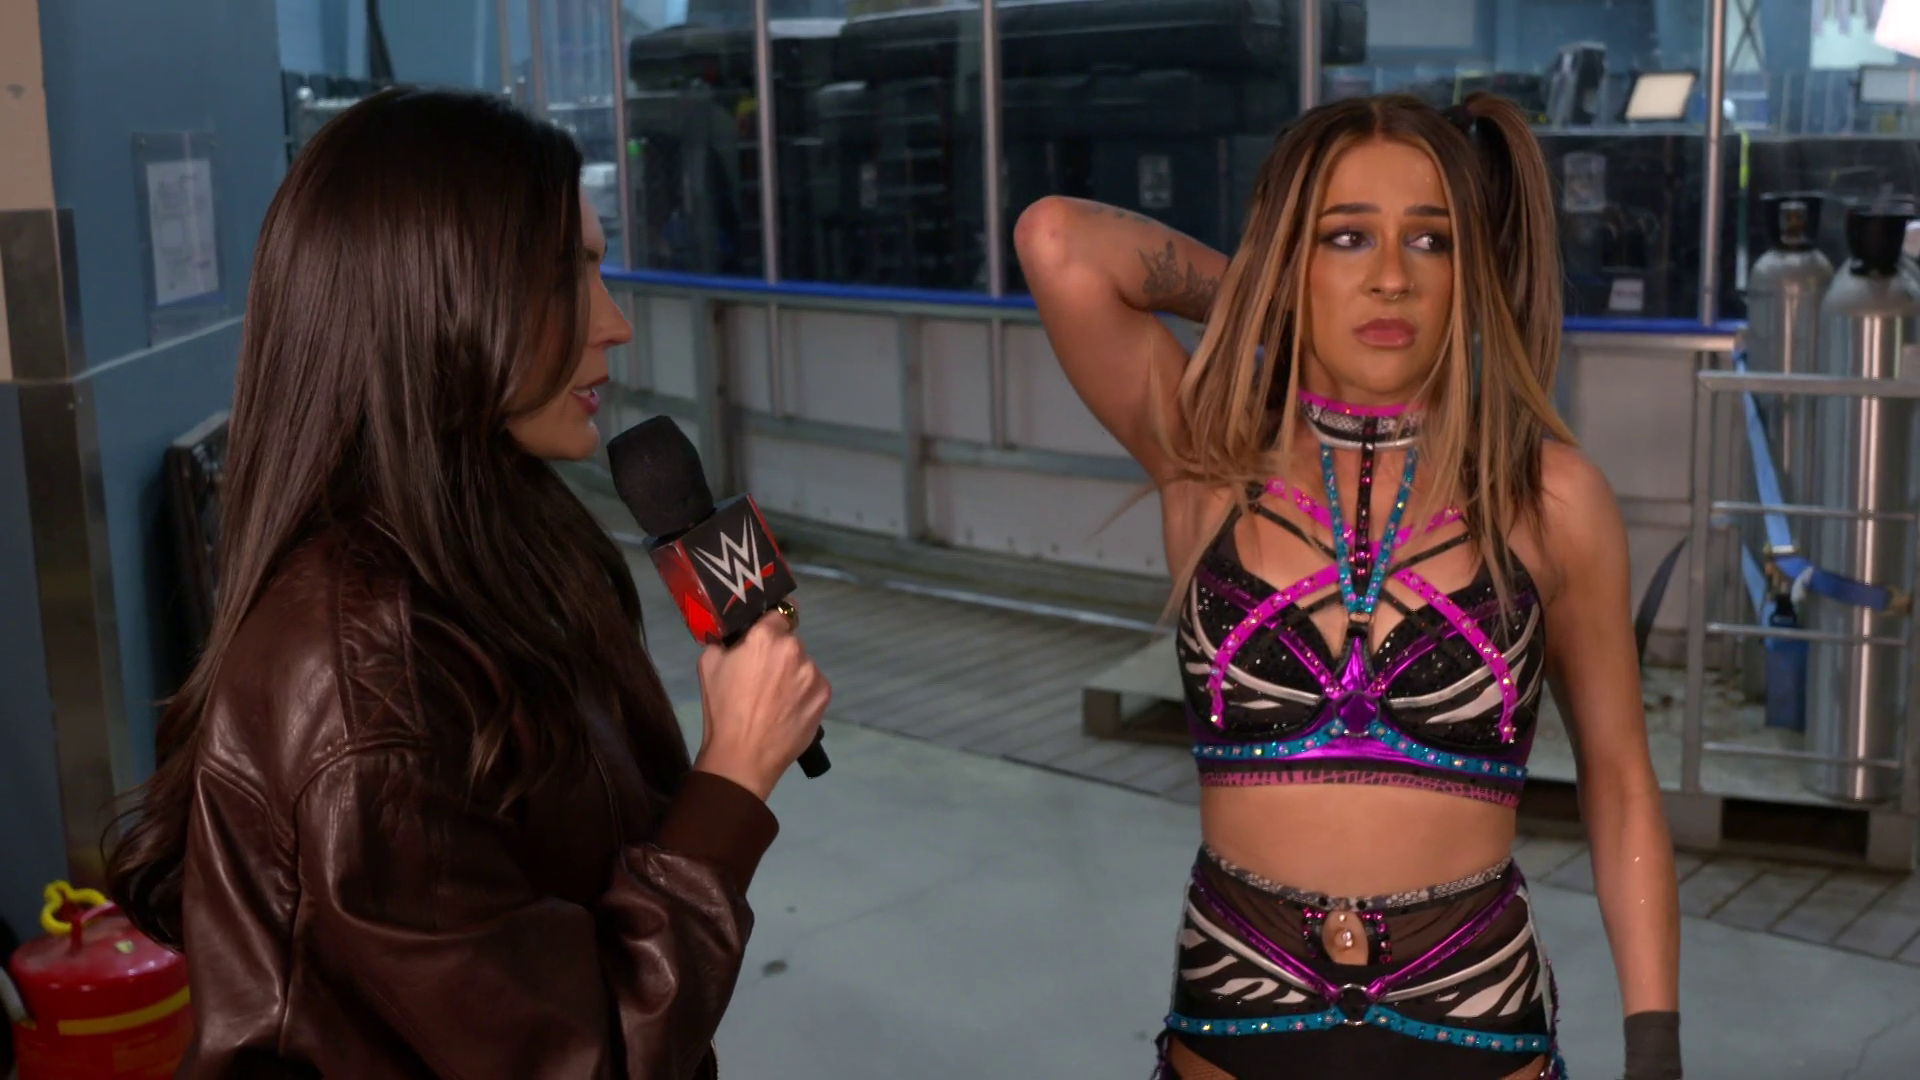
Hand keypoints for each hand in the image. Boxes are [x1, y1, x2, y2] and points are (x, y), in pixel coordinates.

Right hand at [692, 608, 829, 800]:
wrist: (743, 756)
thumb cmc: (722, 709)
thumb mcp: (709, 663)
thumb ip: (727, 641)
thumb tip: (738, 638)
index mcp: (766, 637)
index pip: (780, 612)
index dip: (773, 622)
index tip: (768, 632)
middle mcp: (795, 650)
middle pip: (791, 641)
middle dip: (779, 653)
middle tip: (763, 676)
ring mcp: (813, 674)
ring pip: (803, 665)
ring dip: (793, 674)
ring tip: (775, 700)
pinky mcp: (824, 696)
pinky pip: (813, 685)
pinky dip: (803, 693)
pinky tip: (788, 710)